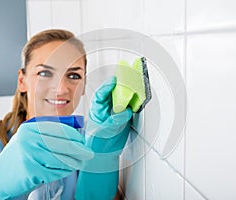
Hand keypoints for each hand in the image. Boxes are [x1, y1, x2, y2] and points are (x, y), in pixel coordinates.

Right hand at [0, 121, 93, 198]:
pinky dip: (64, 171)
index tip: (83, 141)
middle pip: (64, 144)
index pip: (60, 129)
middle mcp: (30, 139)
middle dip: (80, 149)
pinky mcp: (32, 171)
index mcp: (31, 128)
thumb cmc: (18, 156)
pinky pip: (56, 171)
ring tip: (80, 163)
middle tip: (88, 153)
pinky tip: (67, 170)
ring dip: (74, 162)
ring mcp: (31, 155)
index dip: (75, 135)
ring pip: (62, 159)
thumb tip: (75, 132)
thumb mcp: (28, 138)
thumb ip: (47, 133)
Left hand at [75, 77, 131, 199]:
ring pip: (124, 98)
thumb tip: (125, 112)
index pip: (102, 93)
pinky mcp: (125, 116)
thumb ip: (114, 121)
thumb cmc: (96, 142)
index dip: (108, 86)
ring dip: (130, 93)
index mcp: (97, 108)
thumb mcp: (103, 131)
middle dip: (122, 86)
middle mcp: (107, 107)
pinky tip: (139, 100)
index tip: (115, 80)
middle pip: (115, 92)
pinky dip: (136, 103)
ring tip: (136, 87)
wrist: (104, 154)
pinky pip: (131, 107)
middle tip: (129, 80)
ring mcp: (117, 111)